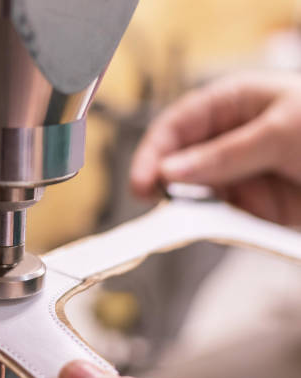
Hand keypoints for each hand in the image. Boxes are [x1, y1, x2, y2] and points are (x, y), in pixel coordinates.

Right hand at [130, 72, 300, 225]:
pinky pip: (222, 218)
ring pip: (196, 194)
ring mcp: (239, 173)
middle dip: (163, 183)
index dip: (153, 152)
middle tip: (152, 202)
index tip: (141, 180)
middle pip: (178, 162)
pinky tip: (215, 227)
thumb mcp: (281, 131)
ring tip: (186, 219)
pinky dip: (215, 227)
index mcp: (231, 104)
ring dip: (189, 208)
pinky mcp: (254, 205)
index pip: (176, 126)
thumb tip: (171, 171)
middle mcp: (228, 139)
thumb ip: (226, 154)